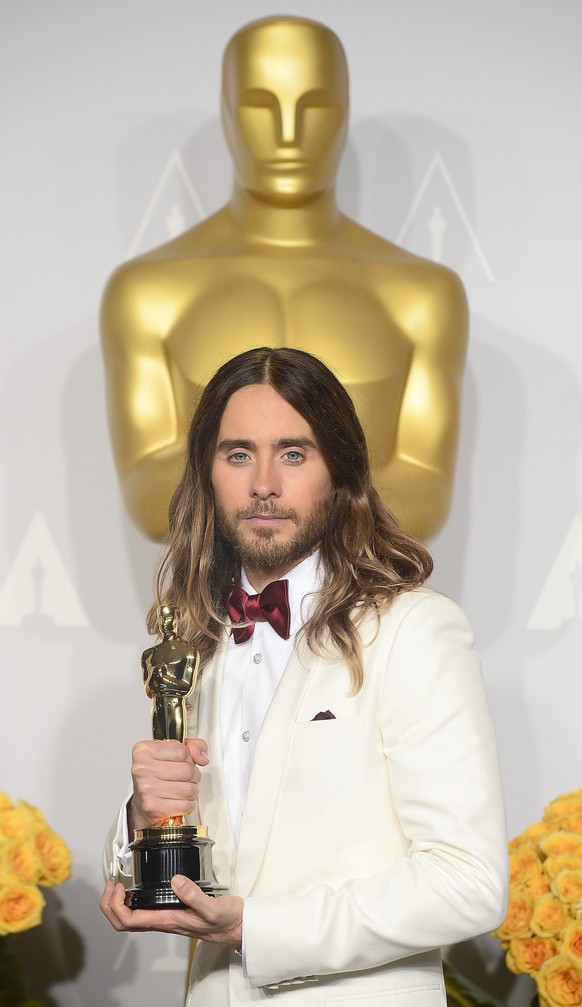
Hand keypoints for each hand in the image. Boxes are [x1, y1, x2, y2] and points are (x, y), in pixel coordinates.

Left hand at [100, 876, 242, 948]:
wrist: (237, 927)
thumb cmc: (226, 920)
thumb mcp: (212, 907)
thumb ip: (194, 895)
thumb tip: (175, 880)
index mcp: (167, 921)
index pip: (129, 921)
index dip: (116, 906)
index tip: (119, 886)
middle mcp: (163, 921)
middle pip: (123, 922)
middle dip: (109, 905)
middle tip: (112, 884)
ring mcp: (166, 917)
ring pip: (130, 917)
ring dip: (117, 903)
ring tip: (118, 884)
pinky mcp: (171, 911)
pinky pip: (143, 910)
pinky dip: (131, 900)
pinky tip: (137, 887)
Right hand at [129, 738, 208, 831]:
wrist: (140, 803)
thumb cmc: (157, 775)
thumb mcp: (173, 752)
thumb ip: (193, 746)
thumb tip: (202, 758)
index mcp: (144, 750)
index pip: (182, 751)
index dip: (188, 758)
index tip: (181, 762)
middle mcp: (142, 768)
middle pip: (187, 770)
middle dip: (193, 776)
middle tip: (185, 778)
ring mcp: (146, 788)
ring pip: (189, 789)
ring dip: (191, 791)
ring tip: (181, 789)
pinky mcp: (152, 807)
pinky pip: (186, 805)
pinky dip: (187, 805)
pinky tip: (178, 801)